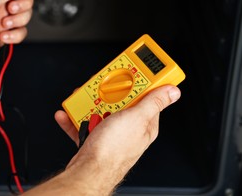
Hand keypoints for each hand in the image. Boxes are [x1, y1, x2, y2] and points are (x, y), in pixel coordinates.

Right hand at [55, 85, 180, 188]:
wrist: (88, 171)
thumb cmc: (113, 150)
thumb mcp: (136, 118)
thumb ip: (154, 102)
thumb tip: (173, 91)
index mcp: (145, 123)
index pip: (146, 95)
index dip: (139, 81)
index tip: (130, 70)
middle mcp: (129, 128)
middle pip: (120, 99)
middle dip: (107, 93)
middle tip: (100, 89)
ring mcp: (111, 133)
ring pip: (100, 109)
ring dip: (88, 105)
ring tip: (84, 105)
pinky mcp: (94, 138)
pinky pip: (84, 122)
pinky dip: (75, 118)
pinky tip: (68, 115)